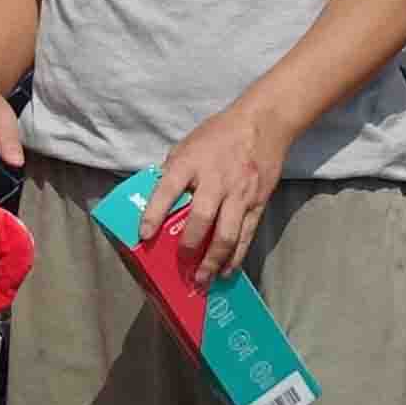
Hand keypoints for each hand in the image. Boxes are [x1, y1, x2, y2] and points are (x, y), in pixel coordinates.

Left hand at [151, 97, 289, 281]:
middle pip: (201, 219)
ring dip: (213, 261)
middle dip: (189, 247)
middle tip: (180, 267)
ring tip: (202, 280)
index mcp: (190, 162)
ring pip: (226, 234)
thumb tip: (155, 198)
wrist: (262, 124)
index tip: (144, 235)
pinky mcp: (257, 203)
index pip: (167, 189)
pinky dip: (235, 256)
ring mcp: (239, 194)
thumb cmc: (218, 135)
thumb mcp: (187, 144)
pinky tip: (225, 270)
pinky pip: (246, 235)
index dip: (153, 213)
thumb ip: (172, 170)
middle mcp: (215, 180)